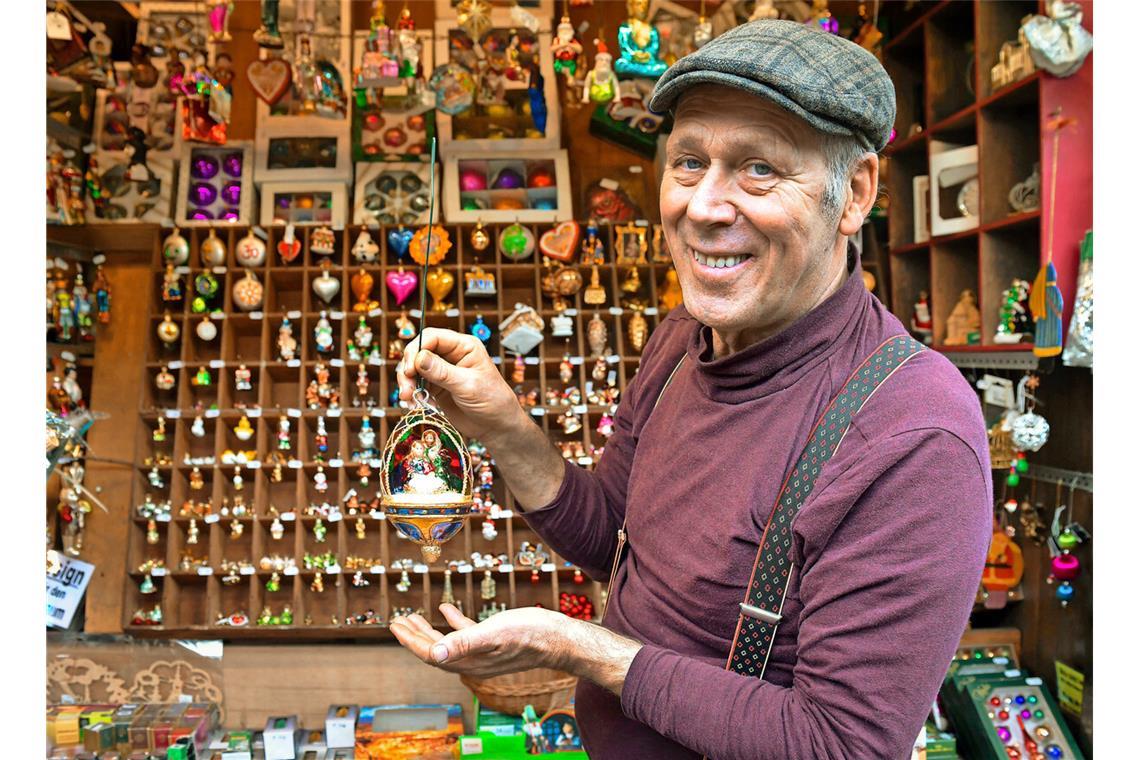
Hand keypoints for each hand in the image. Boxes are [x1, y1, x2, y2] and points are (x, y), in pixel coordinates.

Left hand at [390, 604, 642, 696]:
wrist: (558, 638)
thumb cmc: (528, 634)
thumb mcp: (493, 633)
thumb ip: (462, 642)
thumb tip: (434, 653)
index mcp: (468, 661)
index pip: (431, 654)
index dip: (411, 640)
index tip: (395, 625)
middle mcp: (472, 661)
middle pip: (435, 650)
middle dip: (414, 636)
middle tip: (397, 621)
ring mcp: (482, 652)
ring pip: (447, 643)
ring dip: (430, 630)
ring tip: (414, 616)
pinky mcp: (493, 641)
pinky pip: (466, 634)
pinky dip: (453, 622)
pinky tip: (447, 608)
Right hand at [396, 328, 522, 440]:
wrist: (497, 426)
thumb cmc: (492, 401)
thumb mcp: (468, 386)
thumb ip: (442, 372)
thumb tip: (418, 358)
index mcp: (464, 346)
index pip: (433, 337)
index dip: (417, 349)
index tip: (409, 369)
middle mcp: (451, 355)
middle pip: (419, 351)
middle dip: (408, 368)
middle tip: (406, 389)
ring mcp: (442, 371)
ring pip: (414, 368)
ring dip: (407, 382)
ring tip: (408, 399)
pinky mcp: (436, 387)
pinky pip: (416, 384)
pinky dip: (410, 393)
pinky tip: (412, 404)